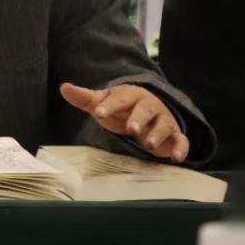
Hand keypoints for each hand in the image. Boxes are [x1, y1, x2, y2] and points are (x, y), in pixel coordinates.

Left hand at [60, 82, 188, 162]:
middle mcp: (149, 106)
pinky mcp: (174, 135)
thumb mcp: (104, 104)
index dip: (110, 105)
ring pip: (163, 124)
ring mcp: (163, 120)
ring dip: (157, 133)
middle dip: (138, 118)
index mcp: (130, 96)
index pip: (120, 98)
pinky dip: (181, 148)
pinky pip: (180, 140)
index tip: (98, 112)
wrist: (150, 113)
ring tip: (148, 144)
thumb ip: (85, 98)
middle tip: (130, 128)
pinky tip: (176, 157)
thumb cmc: (122, 110)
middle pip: (145, 109)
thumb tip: (63, 87)